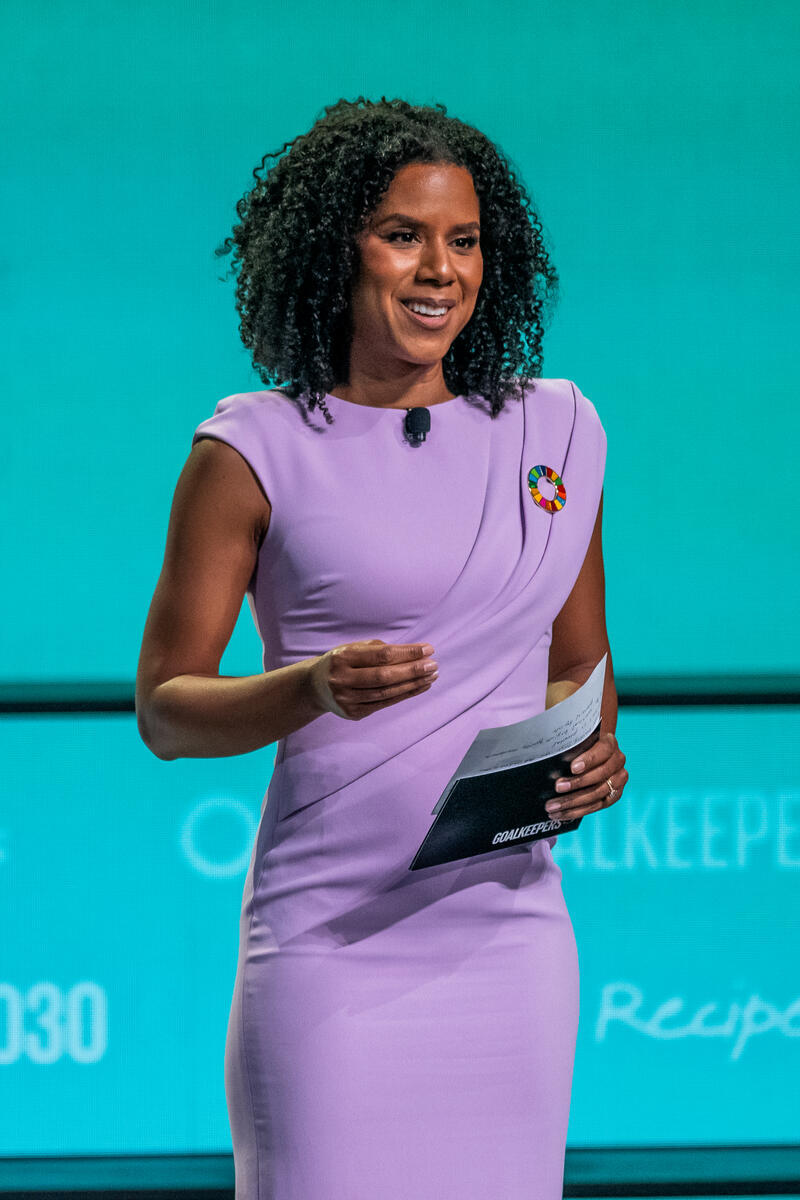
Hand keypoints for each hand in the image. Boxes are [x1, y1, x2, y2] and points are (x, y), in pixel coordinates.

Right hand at [306, 639, 437, 720]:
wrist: (314, 686)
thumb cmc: (342, 662)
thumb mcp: (353, 648)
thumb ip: (380, 649)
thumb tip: (415, 653)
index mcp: (342, 657)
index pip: (381, 655)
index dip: (407, 653)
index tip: (428, 649)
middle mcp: (341, 679)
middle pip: (384, 676)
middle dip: (413, 671)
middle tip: (434, 665)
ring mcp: (346, 699)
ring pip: (385, 693)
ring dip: (412, 685)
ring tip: (431, 677)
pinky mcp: (352, 713)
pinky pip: (383, 704)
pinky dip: (404, 695)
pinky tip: (419, 687)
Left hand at [544, 731, 627, 819]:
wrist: (593, 755)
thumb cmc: (580, 746)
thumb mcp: (577, 742)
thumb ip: (571, 746)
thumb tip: (550, 754)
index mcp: (609, 743)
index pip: (603, 750)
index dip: (589, 760)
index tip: (573, 768)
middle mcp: (618, 761)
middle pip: (600, 774)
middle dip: (576, 783)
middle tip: (557, 787)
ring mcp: (618, 779)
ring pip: (597, 793)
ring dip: (573, 802)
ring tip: (553, 806)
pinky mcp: (614, 795)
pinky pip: (596, 806)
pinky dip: (577, 811)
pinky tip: (561, 814)